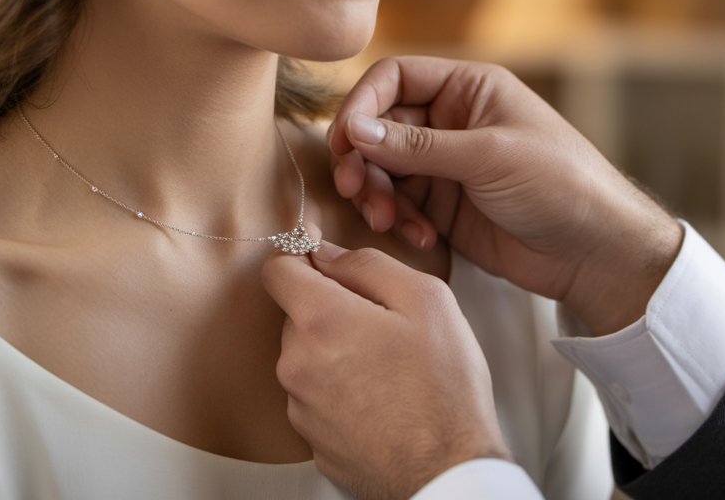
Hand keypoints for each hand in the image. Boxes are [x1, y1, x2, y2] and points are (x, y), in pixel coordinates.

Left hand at [263, 243, 510, 499]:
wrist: (447, 472)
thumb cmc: (444, 387)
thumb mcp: (426, 300)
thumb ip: (370, 264)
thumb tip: (329, 252)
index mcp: (320, 320)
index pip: (278, 270)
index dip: (302, 257)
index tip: (325, 260)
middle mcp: (296, 364)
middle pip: (296, 315)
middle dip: (331, 309)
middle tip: (383, 324)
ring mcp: (300, 407)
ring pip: (307, 357)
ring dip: (336, 352)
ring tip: (388, 367)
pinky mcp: (312, 440)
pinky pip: (317, 397)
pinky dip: (341, 390)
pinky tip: (381, 399)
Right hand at [329, 56, 682, 335]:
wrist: (595, 251)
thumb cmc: (560, 184)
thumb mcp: (489, 157)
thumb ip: (418, 146)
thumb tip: (355, 129)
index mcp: (469, 89)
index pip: (394, 79)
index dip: (362, 104)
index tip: (344, 141)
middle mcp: (452, 121)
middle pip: (379, 127)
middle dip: (363, 159)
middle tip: (355, 190)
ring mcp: (447, 166)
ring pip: (383, 170)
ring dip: (377, 195)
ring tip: (387, 221)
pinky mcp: (445, 207)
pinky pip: (402, 206)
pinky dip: (400, 221)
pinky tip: (421, 239)